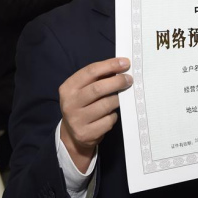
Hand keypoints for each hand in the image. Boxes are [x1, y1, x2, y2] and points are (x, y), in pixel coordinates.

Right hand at [59, 57, 132, 171]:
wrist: (72, 135)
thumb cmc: (83, 104)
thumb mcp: (84, 89)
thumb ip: (98, 78)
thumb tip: (122, 66)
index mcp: (68, 88)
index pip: (90, 71)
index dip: (110, 65)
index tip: (126, 63)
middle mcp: (70, 103)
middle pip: (98, 88)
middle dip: (117, 82)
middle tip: (129, 79)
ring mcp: (76, 120)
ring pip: (106, 105)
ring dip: (118, 100)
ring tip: (121, 98)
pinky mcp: (86, 134)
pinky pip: (108, 120)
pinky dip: (113, 116)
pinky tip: (111, 114)